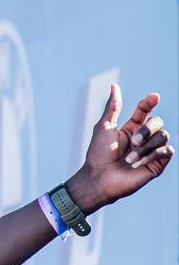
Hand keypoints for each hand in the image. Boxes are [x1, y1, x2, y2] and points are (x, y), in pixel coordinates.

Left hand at [70, 84, 172, 211]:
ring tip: (129, 159)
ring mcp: (151, 151)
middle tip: (132, 142)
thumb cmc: (98, 155)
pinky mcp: (157, 164)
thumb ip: (113, 107)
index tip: (154, 97)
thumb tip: (114, 85)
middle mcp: (143, 139)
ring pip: (164, 136)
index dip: (150, 102)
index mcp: (131, 128)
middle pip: (158, 122)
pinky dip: (151, 155)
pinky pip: (167, 151)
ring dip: (146, 146)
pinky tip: (137, 164)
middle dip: (146, 130)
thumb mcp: (104, 127)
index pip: (146, 110)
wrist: (99, 178)